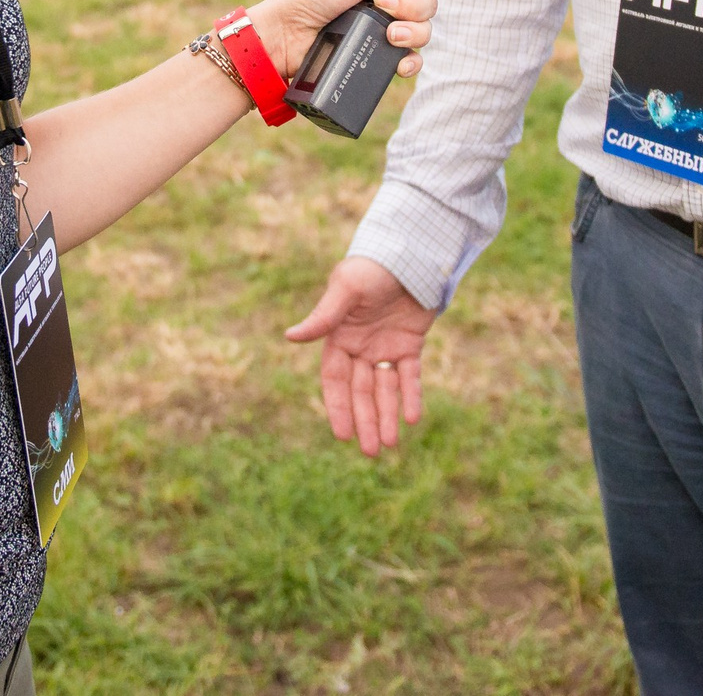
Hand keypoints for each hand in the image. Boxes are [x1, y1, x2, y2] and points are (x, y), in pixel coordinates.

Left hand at [248, 0, 448, 79]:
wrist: (287, 35)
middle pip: (430, 2)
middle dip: (412, 5)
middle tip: (381, 3)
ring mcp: (384, 29)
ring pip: (424, 31)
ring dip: (412, 32)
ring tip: (388, 33)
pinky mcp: (378, 55)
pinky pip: (411, 60)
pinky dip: (410, 62)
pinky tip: (399, 62)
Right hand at [285, 256, 436, 455]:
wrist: (410, 251)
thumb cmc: (371, 267)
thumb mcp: (345, 289)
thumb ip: (323, 317)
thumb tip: (289, 338)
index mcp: (339, 336)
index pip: (335, 380)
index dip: (338, 407)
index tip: (341, 435)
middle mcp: (360, 346)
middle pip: (361, 391)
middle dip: (365, 421)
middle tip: (372, 452)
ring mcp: (385, 346)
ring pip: (385, 389)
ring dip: (386, 416)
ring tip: (390, 445)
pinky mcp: (410, 343)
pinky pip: (410, 375)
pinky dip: (411, 395)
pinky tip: (413, 418)